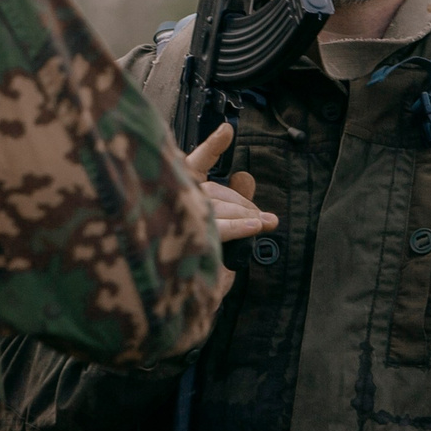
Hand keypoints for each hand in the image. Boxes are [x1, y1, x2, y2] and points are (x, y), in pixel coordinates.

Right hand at [184, 123, 277, 301]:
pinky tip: (256, 225)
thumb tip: (245, 176)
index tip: (228, 131)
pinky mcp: (183, 236)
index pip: (196, 164)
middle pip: (215, 192)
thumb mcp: (214, 227)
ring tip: (266, 223)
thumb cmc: (186, 262)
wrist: (164, 299)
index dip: (212, 147)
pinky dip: (238, 226)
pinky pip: (215, 228)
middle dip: (244, 204)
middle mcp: (170, 200)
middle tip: (266, 220)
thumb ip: (231, 200)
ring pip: (217, 208)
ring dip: (245, 215)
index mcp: (175, 191)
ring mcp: (174, 215)